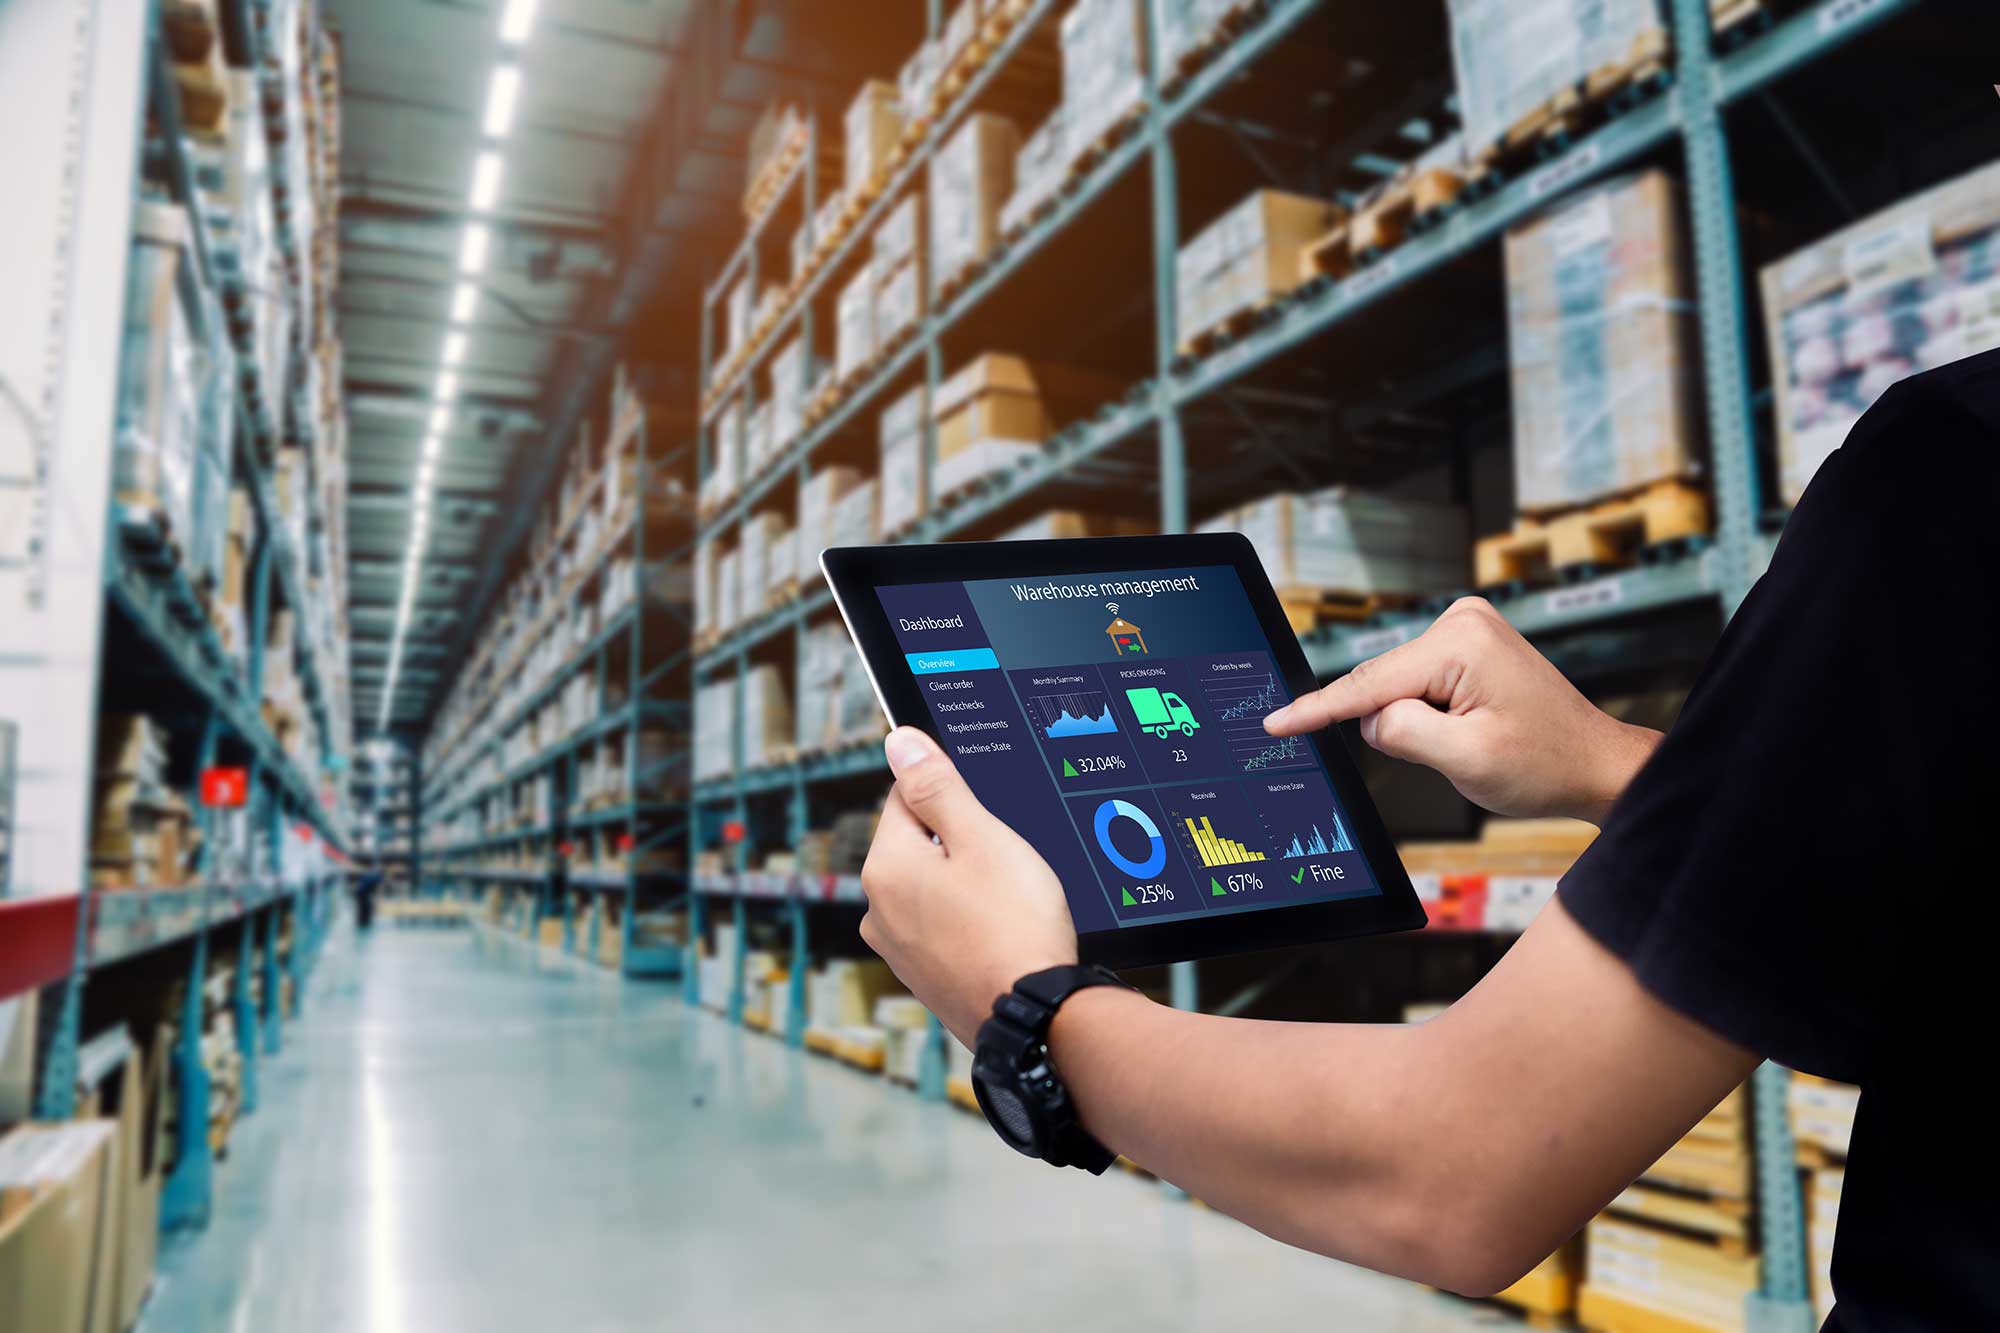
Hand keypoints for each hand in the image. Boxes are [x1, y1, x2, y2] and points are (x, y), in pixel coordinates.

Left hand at [859, 727, 1078, 1044]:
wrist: (1035, 1016)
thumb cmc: (1014, 924)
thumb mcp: (982, 838)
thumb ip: (937, 786)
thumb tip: (898, 741)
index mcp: (885, 867)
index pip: (905, 797)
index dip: (952, 794)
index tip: (988, 812)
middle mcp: (878, 909)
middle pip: (918, 844)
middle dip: (960, 842)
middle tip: (1007, 859)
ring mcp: (898, 949)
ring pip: (933, 888)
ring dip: (966, 883)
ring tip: (1010, 899)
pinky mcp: (924, 978)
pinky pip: (943, 927)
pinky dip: (969, 921)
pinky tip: (1003, 929)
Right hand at [1263, 597, 1659, 823]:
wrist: (1594, 764)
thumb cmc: (1544, 764)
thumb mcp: (1466, 759)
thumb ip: (1401, 733)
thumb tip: (1370, 719)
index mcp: (1461, 642)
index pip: (1369, 684)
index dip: (1317, 710)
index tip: (1274, 724)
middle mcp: (1462, 621)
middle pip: (1383, 685)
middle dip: (1398, 726)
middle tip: (1454, 751)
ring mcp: (1465, 629)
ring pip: (1397, 688)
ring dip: (1418, 723)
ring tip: (1473, 739)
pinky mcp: (1466, 645)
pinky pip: (1416, 685)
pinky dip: (1426, 714)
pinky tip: (1468, 727)